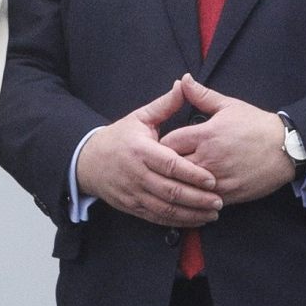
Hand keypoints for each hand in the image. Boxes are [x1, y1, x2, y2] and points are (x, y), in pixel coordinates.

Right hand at [73, 84, 225, 229]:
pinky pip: (157, 217)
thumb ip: (164, 105)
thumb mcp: (138, 117)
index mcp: (141, 150)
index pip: (170, 165)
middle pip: (171, 191)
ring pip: (165, 208)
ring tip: (213, 213)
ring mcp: (133, 193)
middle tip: (219, 200)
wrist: (87, 161)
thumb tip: (184, 84)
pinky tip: (195, 220)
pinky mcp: (132, 206)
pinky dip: (177, 221)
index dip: (192, 174)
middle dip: (197, 198)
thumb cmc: (118, 137)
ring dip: (190, 213)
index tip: (212, 180)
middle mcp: (136, 174)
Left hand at [169, 77, 298, 205]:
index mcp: (206, 135)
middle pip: (172, 167)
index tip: (162, 147)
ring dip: (179, 183)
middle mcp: (209, 158)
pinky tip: (192, 192)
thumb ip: (202, 95)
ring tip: (175, 180)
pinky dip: (195, 196)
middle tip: (163, 165)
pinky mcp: (227, 194)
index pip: (168, 143)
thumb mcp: (229, 106)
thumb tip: (183, 80)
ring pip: (184, 186)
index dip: (162, 145)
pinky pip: (202, 199)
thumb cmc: (257, 126)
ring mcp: (218, 178)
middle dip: (166, 166)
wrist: (288, 148)